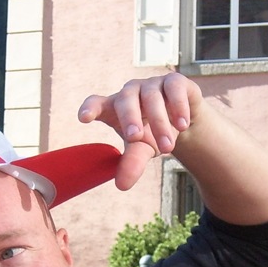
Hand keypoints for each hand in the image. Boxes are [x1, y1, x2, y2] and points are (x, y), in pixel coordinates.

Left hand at [77, 73, 203, 189]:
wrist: (183, 121)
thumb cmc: (152, 133)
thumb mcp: (142, 149)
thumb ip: (131, 163)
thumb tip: (122, 185)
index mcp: (114, 107)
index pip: (96, 103)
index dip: (90, 108)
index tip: (84, 118)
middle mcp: (130, 92)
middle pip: (125, 100)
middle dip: (129, 117)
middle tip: (135, 137)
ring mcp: (151, 84)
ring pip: (152, 97)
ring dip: (160, 122)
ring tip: (168, 147)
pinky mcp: (174, 81)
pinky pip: (174, 87)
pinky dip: (178, 106)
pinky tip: (182, 124)